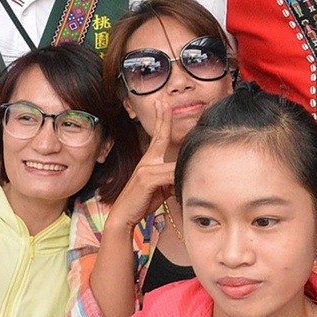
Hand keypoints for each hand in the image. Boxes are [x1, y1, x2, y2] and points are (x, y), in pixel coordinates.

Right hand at [108, 101, 175, 231]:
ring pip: (173, 162)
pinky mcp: (147, 179)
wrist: (124, 215)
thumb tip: (186, 174)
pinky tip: (183, 181)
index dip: (162, 120)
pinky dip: (179, 178)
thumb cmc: (143, 201)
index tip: (163, 104)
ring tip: (192, 149)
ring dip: (184, 164)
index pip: (159, 137)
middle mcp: (147, 161)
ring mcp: (146, 168)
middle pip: (159, 136)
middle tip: (164, 101)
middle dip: (162, 118)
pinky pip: (169, 174)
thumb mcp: (162, 188)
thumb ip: (173, 178)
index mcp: (150, 161)